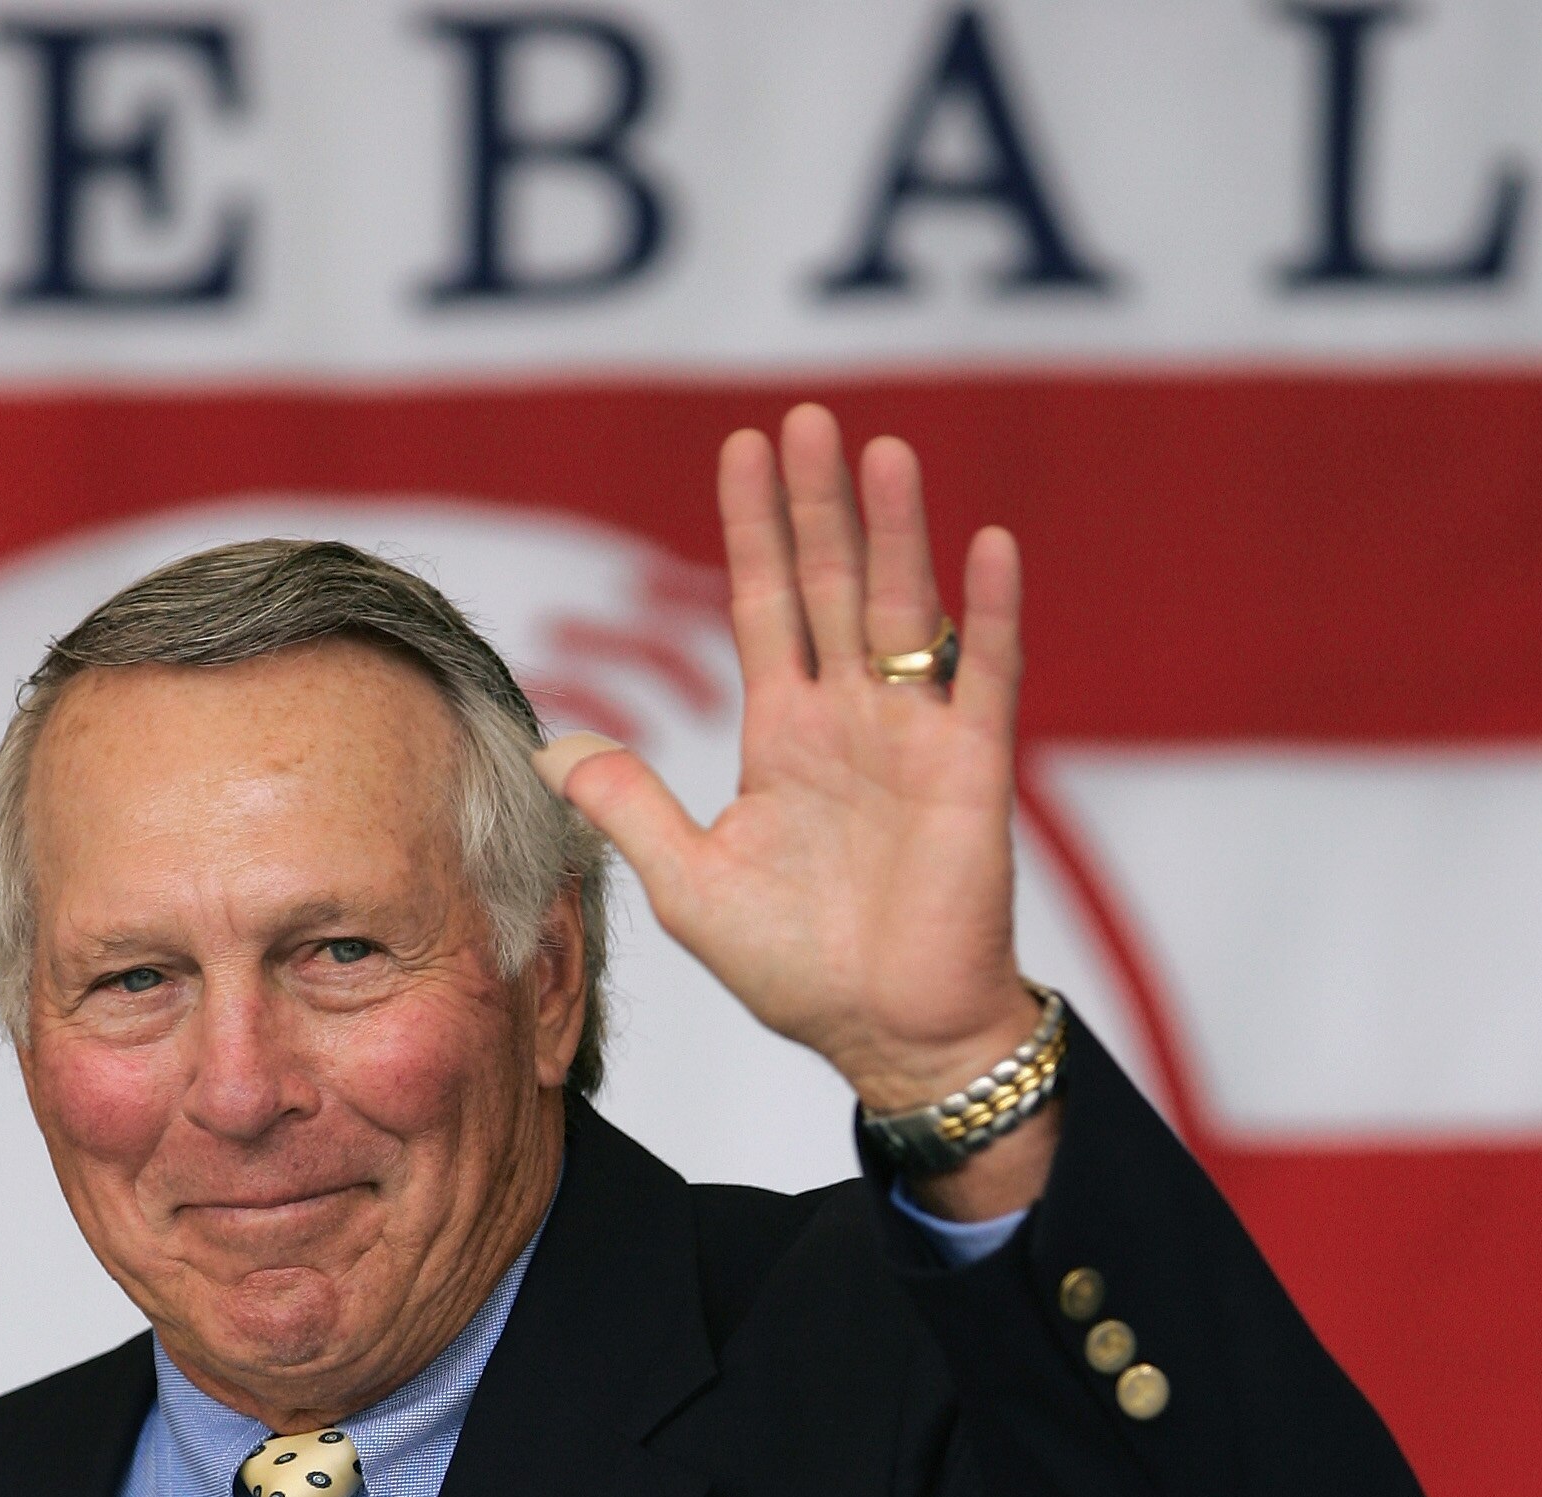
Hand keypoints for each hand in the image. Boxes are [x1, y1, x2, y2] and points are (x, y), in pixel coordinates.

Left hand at [536, 403, 1057, 1211]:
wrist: (886, 1035)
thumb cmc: (796, 970)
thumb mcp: (687, 885)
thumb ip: (628, 807)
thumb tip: (551, 745)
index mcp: (784, 736)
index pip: (764, 606)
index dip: (754, 529)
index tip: (742, 447)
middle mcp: (850, 719)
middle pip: (832, 584)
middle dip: (817, 504)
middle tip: (806, 416)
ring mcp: (914, 737)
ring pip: (904, 609)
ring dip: (895, 532)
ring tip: (881, 452)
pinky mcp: (972, 771)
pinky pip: (986, 676)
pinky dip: (990, 612)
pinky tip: (987, 545)